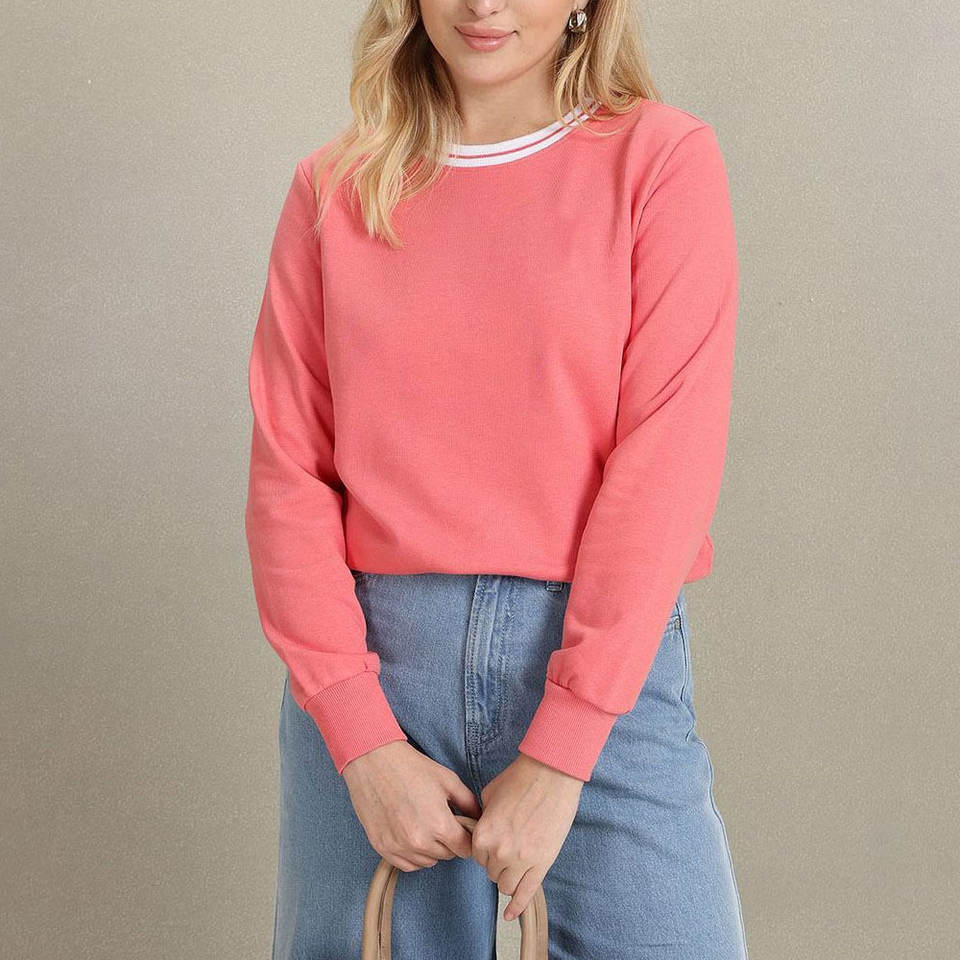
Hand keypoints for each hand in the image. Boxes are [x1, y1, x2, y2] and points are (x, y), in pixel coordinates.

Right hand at [342, 740, 482, 871]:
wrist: (373, 761)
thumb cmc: (410, 767)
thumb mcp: (447, 779)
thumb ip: (468, 802)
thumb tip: (478, 818)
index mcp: (439, 824)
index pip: (465, 849)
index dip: (466, 838)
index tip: (463, 829)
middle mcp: (419, 841)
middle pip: (447, 855)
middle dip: (449, 841)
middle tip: (442, 821)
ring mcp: (399, 846)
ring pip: (427, 862)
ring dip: (431, 849)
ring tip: (425, 825)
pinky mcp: (382, 848)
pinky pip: (407, 865)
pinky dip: (413, 855)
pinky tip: (412, 836)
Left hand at [471, 753, 583, 920]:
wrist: (550, 774)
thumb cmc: (520, 779)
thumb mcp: (489, 795)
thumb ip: (482, 818)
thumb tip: (480, 828)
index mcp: (483, 834)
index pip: (476, 856)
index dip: (484, 849)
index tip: (492, 842)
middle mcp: (499, 851)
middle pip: (491, 872)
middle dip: (496, 862)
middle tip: (507, 846)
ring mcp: (522, 860)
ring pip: (506, 885)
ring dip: (508, 877)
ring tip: (514, 863)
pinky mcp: (542, 863)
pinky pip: (526, 893)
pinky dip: (516, 907)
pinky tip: (510, 915)